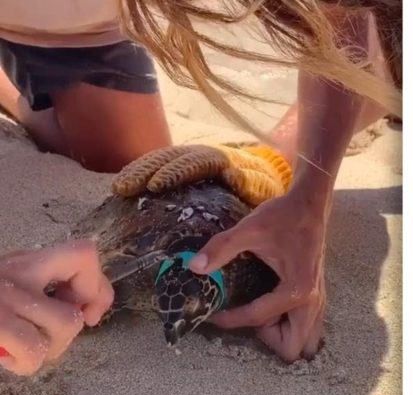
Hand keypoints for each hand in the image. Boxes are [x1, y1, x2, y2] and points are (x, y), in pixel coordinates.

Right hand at [0, 241, 113, 375]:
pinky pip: (34, 351)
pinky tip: (5, 358)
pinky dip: (25, 364)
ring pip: (66, 325)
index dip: (98, 287)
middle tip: (42, 335)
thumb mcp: (14, 288)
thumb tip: (88, 308)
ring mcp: (4, 297)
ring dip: (48, 347)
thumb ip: (49, 290)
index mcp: (25, 261)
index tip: (88, 311)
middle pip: (81, 300)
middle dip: (69, 331)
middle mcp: (16, 271)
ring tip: (20, 348)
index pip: (85, 254)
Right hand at [111, 143, 292, 206]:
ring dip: (138, 171)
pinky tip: (123, 185)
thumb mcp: (258, 186)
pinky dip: (139, 172)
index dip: (174, 172)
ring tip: (119, 188)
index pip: (193, 163)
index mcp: (219, 159)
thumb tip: (235, 178)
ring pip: (159, 159)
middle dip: (147, 171)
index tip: (157, 186)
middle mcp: (199, 154)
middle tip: (127, 188)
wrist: (260, 173)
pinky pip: (156, 165)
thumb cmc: (258, 185)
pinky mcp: (179, 165)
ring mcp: (187, 157)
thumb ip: (248, 182)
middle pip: (169, 158)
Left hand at [187, 191, 327, 361]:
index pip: (258, 319)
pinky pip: (310, 327)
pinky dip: (292, 326)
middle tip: (250, 315)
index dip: (230, 320)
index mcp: (296, 290)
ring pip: (305, 342)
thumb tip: (193, 266)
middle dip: (267, 337)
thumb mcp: (249, 230)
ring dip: (282, 334)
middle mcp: (312, 301)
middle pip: (291, 347)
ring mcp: (319, 300)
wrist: (310, 205)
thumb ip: (221, 248)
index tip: (214, 314)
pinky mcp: (319, 295)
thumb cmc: (283, 216)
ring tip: (264, 314)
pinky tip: (275, 309)